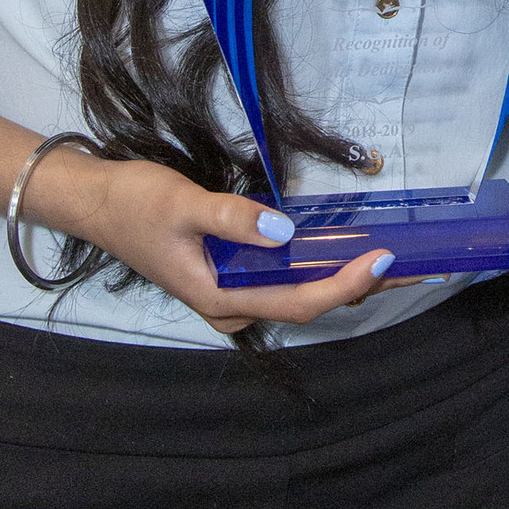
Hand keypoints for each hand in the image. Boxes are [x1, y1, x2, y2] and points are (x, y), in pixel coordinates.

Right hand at [30, 146, 399, 334]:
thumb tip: (284, 231)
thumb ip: (231, 218)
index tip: (382, 258)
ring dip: (345, 278)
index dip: (343, 283)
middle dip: (359, 285)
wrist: (95, 203)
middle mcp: (232, 305)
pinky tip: (347, 250)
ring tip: (394, 261)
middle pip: (307, 302)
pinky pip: (286, 278)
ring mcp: (233, 293)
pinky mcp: (233, 275)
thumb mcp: (181, 203)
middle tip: (413, 264)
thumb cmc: (134, 203)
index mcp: (220, 297)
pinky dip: (320, 265)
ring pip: (299, 292)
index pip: (297, 299)